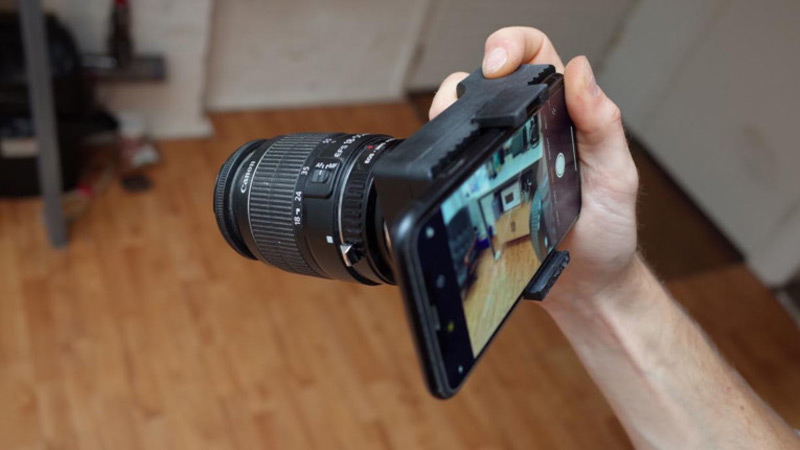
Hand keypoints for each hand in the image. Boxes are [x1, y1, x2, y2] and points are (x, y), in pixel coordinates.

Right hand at [429, 27, 639, 306]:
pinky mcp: (481, 186)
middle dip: (468, 79)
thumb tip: (582, 71)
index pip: (535, 55)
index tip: (499, 65)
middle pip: (485, 80)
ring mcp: (500, 158)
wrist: (585, 285)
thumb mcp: (616, 175)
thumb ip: (602, 123)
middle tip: (466, 103)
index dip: (511, 46)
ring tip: (456, 137)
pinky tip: (453, 167)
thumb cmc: (607, 231)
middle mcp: (528, 128)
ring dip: (449, 115)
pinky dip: (446, 155)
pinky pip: (455, 161)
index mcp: (563, 113)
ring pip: (461, 117)